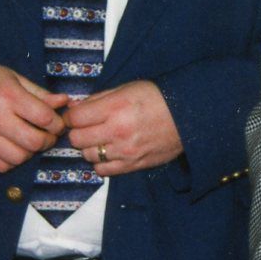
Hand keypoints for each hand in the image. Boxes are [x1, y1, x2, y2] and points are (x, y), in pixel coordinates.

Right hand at [0, 62, 67, 171]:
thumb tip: (65, 102)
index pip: (44, 118)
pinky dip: (12, 161)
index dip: (58, 124)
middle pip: (33, 142)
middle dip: (48, 141)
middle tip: (48, 135)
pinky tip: (14, 148)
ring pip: (18, 158)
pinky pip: (0, 166)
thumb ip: (40, 93)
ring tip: (31, 142)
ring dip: (30, 153)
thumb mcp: (15, 77)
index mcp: (9, 96)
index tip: (58, 123)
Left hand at [64, 79, 182, 175]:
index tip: (76, 116)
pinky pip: (103, 170)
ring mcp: (125, 151)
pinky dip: (102, 162)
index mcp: (116, 107)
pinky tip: (110, 151)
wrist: (188, 116)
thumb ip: (98, 99)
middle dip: (78, 132)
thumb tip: (73, 109)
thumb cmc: (158, 98)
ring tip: (102, 139)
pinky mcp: (133, 165)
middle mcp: (117, 131)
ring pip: (88, 156)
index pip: (75, 118)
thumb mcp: (128, 88)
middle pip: (77, 139)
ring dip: (91, 147)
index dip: (72, 116)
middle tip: (88, 127)